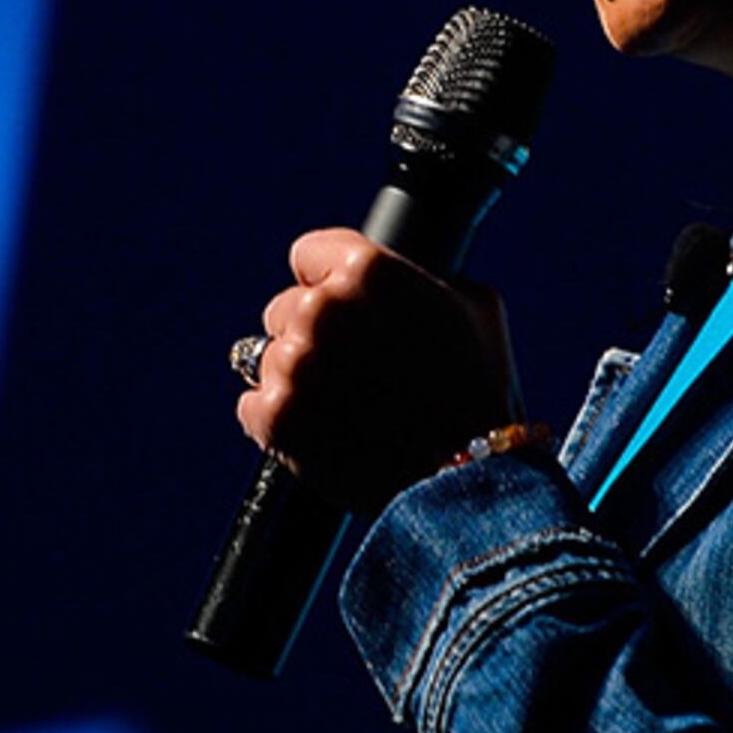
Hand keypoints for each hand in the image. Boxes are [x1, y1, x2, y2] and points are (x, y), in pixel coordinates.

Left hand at [237, 228, 522, 510]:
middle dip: (313, 336)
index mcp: (367, 270)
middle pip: (285, 309)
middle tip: (353, 371)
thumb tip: (406, 278)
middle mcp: (322, 308)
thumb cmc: (480, 393)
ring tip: (344, 408)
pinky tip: (317, 432)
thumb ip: (426, 279)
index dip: (326, 282)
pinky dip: (278, 421)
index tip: (342, 308)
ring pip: (267, 359)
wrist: (468, 477)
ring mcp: (293, 364)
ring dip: (296, 380)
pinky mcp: (274, 417)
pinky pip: (252, 407)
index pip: (308, 255)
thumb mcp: (477, 308)